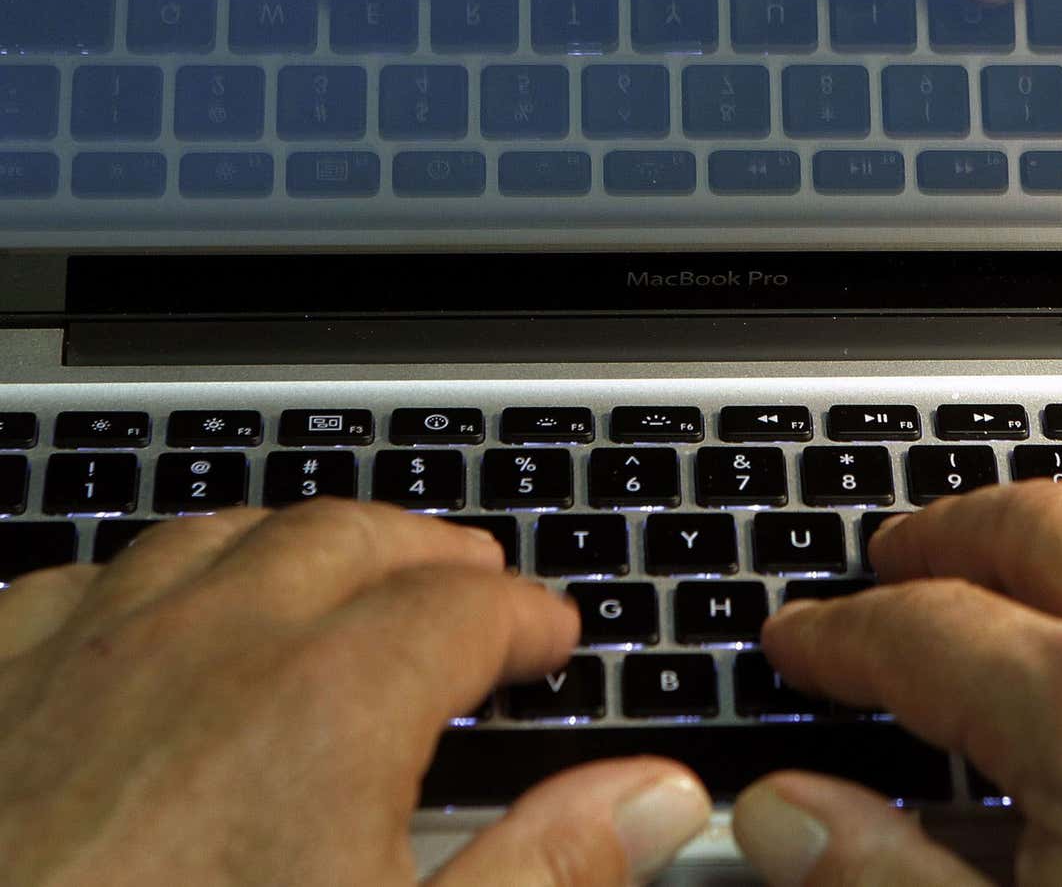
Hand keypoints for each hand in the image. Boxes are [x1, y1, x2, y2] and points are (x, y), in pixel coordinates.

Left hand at [0, 501, 710, 885]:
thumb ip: (545, 868)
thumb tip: (654, 798)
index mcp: (327, 706)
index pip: (466, 607)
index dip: (526, 614)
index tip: (547, 634)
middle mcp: (206, 646)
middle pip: (347, 538)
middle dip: (425, 552)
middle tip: (466, 579)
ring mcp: (81, 654)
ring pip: (215, 536)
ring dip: (295, 545)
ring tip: (335, 571)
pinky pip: (78, 579)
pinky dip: (148, 581)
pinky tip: (155, 615)